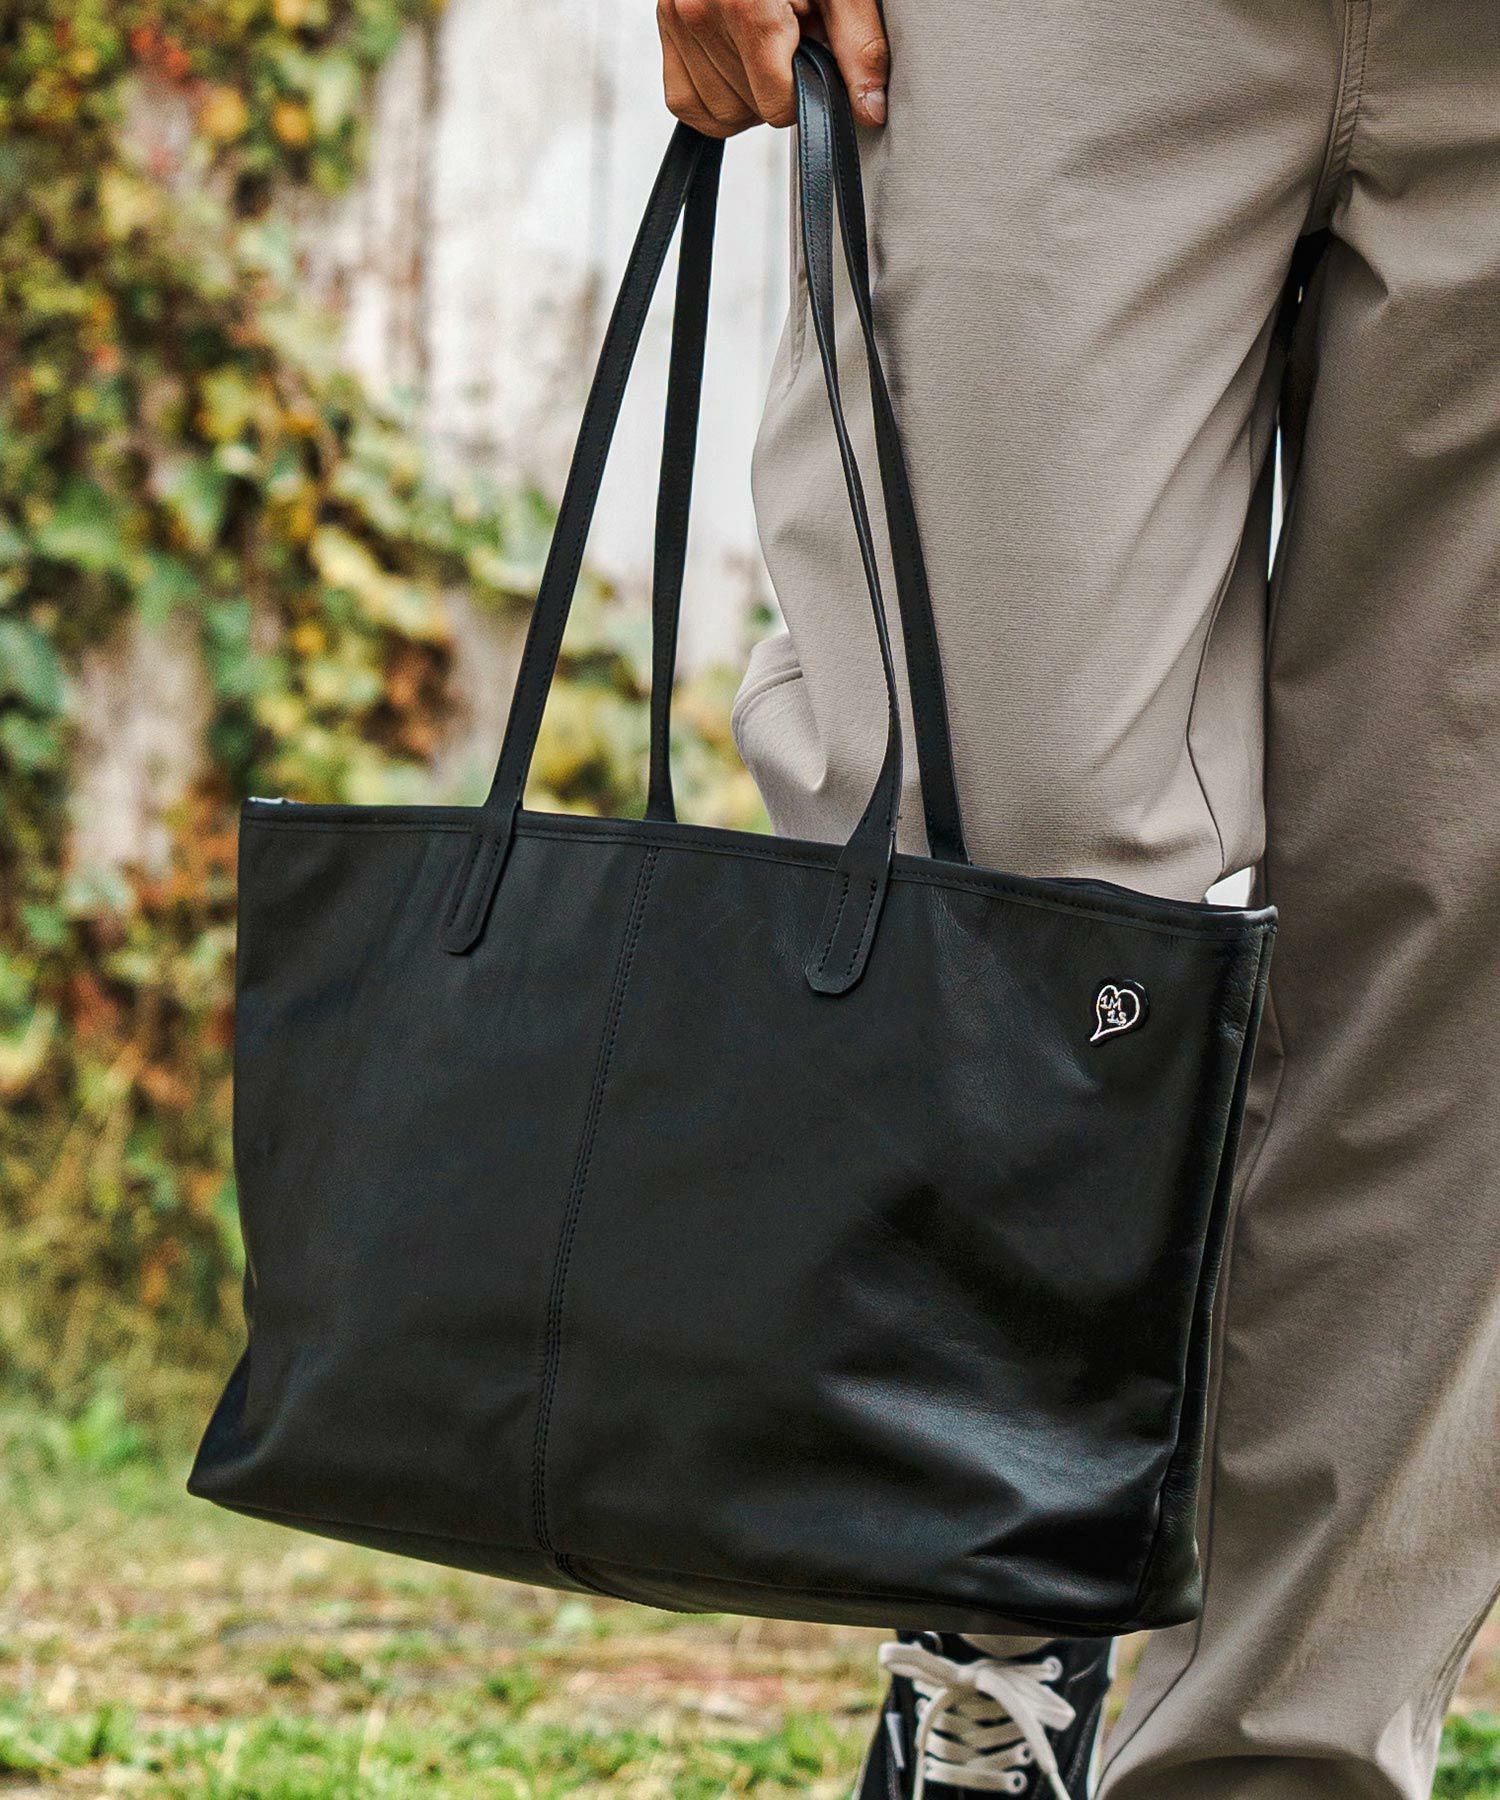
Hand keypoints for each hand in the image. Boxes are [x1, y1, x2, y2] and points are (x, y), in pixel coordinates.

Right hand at [657, 0, 887, 137]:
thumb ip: (859, 46)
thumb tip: (870, 109)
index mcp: (744, 1)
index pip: (776, 102)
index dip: (804, 91)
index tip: (812, 57)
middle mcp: (699, 10)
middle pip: (750, 109)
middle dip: (778, 88)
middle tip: (790, 42)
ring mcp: (674, 19)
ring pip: (719, 113)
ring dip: (749, 94)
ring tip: (764, 45)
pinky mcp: (664, 27)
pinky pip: (686, 103)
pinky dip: (715, 101)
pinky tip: (739, 67)